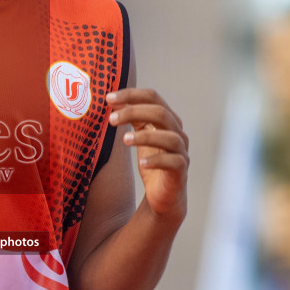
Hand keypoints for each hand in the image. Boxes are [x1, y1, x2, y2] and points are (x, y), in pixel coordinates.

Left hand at [106, 88, 188, 221]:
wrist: (163, 194)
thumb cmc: (152, 160)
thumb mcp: (139, 135)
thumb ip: (131, 118)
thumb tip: (112, 100)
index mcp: (167, 119)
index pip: (153, 97)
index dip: (131, 95)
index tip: (109, 98)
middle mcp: (177, 131)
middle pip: (161, 113)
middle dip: (134, 112)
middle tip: (111, 120)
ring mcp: (181, 151)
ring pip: (169, 137)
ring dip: (145, 137)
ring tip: (124, 140)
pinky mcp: (181, 170)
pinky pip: (173, 161)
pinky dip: (157, 160)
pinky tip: (142, 163)